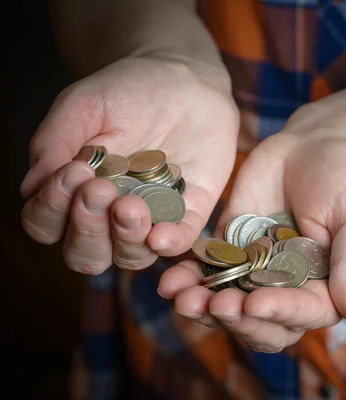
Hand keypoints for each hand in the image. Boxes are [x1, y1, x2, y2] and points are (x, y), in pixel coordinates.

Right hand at [21, 56, 238, 273]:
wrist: (185, 79)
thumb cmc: (128, 90)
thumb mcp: (84, 105)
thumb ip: (56, 141)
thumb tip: (30, 187)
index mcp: (74, 191)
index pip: (47, 223)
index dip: (51, 209)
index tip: (72, 172)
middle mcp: (109, 214)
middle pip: (85, 254)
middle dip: (87, 230)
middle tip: (99, 190)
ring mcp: (151, 217)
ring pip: (129, 256)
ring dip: (125, 239)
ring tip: (130, 206)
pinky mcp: (190, 212)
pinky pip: (180, 242)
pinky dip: (169, 244)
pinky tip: (161, 234)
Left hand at [158, 127, 345, 352]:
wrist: (314, 144)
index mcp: (325, 288)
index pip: (302, 314)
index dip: (279, 313)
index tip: (256, 302)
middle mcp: (288, 288)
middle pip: (260, 321)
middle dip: (236, 318)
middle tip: (215, 305)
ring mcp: (255, 270)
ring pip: (227, 302)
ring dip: (204, 307)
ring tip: (182, 297)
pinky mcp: (229, 248)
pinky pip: (205, 270)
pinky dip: (188, 277)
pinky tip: (171, 278)